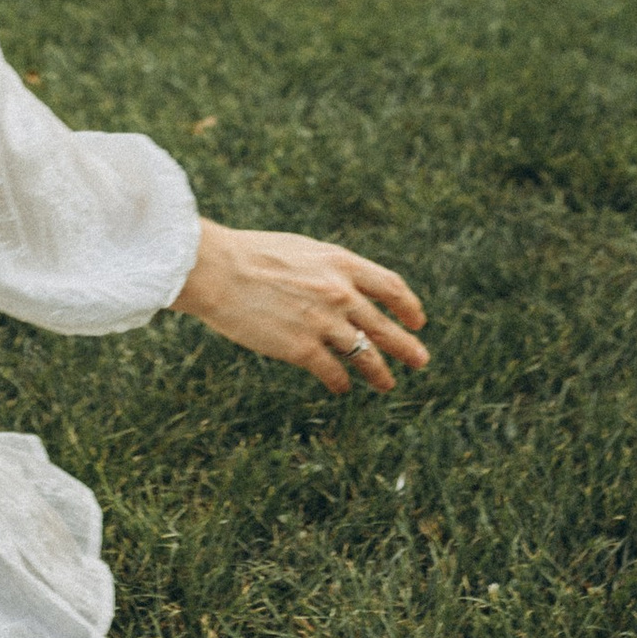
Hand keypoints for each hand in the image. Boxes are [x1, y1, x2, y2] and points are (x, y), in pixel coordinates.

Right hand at [171, 223, 429, 397]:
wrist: (216, 270)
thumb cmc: (251, 255)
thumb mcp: (301, 250)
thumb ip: (329, 269)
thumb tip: (347, 289)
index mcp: (341, 263)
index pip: (391, 287)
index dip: (408, 306)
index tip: (417, 320)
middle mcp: (340, 293)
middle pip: (385, 326)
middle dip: (406, 347)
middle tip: (420, 360)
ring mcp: (324, 323)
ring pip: (366, 355)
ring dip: (379, 373)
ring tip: (387, 384)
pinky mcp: (302, 350)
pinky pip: (334, 373)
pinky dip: (341, 383)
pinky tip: (342, 388)